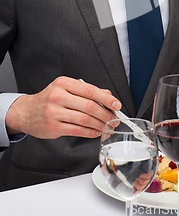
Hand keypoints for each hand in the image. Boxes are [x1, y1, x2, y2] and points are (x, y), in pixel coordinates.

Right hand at [5, 76, 121, 138]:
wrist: (26, 112)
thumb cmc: (49, 99)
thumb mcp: (66, 88)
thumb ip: (86, 91)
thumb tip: (108, 96)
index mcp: (64, 83)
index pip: (90, 90)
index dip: (106, 98)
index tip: (116, 105)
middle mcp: (58, 96)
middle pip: (89, 106)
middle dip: (106, 114)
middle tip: (114, 119)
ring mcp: (55, 112)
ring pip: (85, 119)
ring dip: (100, 125)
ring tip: (107, 127)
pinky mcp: (54, 127)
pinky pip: (77, 130)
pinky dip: (90, 132)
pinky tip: (96, 132)